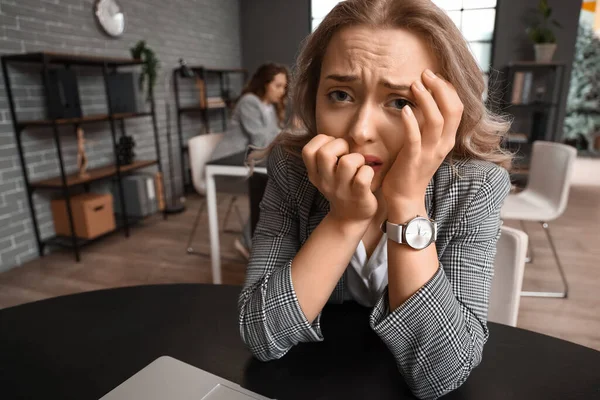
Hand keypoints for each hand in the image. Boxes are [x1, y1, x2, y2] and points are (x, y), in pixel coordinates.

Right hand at [302, 134, 377, 223]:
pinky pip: (363, 176)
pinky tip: (367, 176)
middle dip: (341, 146)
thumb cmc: (342, 187)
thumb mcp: (326, 174)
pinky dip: (368, 171)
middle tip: (348, 154)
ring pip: (347, 162)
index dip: (322, 141)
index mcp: (315, 174)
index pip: (308, 150)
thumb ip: (326, 154)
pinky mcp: (359, 196)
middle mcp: (326, 182)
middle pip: (326, 153)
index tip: (333, 148)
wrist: (350, 218)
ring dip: (358, 158)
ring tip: (359, 166)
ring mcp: (341, 190)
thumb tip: (337, 132)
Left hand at [381, 69, 462, 208]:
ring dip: (426, 99)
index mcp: (447, 139)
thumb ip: (428, 124)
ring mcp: (429, 153)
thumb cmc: (411, 167)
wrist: (404, 198)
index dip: (448, 88)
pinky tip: (404, 110)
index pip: (457, 108)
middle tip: (425, 74)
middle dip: (440, 88)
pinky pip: (415, 138)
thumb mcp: (425, 143)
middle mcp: (442, 144)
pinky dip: (411, 122)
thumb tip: (425, 101)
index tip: (433, 75)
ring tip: (414, 85)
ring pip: (436, 121)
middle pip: (452, 110)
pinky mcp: (413, 160)